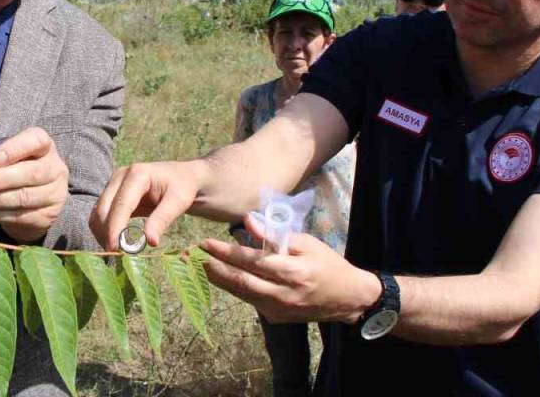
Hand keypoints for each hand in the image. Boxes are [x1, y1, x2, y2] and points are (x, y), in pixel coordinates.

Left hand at [0, 128, 67, 243]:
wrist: (34, 202)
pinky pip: (18, 216)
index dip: (15, 149)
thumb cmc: (15, 170)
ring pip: (23, 198)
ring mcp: (54, 194)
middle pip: (31, 173)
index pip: (36, 140)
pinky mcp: (47, 216)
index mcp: (43, 146)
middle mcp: (54, 168)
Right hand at [90, 160, 208, 250]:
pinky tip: (115, 243)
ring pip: (98, 213)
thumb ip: (163, 219)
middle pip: (103, 208)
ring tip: (116, 251)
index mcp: (137, 174)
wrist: (180, 176)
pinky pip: (101, 215)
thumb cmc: (182, 187)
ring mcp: (113, 184)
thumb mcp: (179, 201)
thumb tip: (150, 242)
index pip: (120, 204)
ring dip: (103, 233)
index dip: (115, 227)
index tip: (114, 249)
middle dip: (106, 233)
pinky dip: (104, 230)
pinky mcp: (111, 194)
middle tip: (116, 255)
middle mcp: (120, 176)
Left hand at [198, 212, 379, 324]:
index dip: (225, 252)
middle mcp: (282, 294)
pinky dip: (235, 288)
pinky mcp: (275, 318)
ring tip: (199, 265)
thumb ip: (276, 235)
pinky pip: (250, 301)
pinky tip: (221, 277)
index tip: (205, 243)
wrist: (348, 298)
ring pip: (241, 294)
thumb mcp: (306, 243)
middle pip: (240, 282)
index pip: (251, 261)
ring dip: (217, 280)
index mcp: (292, 272)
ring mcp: (278, 310)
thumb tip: (247, 221)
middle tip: (191, 257)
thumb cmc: (328, 264)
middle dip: (212, 269)